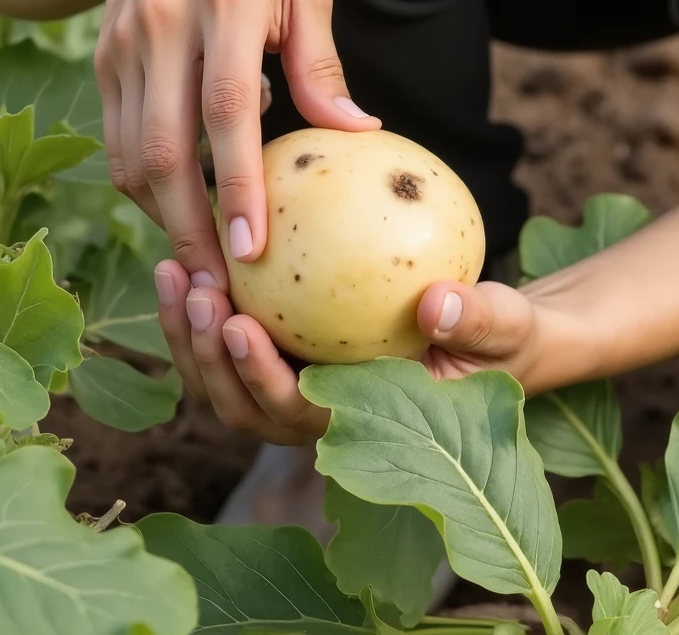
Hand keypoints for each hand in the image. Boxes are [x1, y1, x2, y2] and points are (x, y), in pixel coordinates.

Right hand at [90, 0, 378, 288]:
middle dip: (191, 228)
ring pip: (131, 155)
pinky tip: (179, 213)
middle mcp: (166, 22)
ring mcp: (125, 44)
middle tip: (225, 291)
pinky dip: (144, 189)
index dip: (240, 182)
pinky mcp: (102, 60)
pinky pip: (116, 142)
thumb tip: (358, 134)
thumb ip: (321, 63)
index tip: (257, 246)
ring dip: (165, 219)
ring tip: (207, 265)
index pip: (227, 106)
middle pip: (166, 146)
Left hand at [153, 262, 562, 443]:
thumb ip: (477, 319)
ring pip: (221, 379)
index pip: (295, 414)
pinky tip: (191, 252)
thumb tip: (437, 303)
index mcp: (360, 426)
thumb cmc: (501, 340)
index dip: (259, 379)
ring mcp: (295, 389)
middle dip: (207, 356)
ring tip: (174, 273)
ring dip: (190, 335)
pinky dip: (203, 308)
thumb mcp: (504, 327)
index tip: (238, 325)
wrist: (490, 338)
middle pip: (240, 405)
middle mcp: (316, 417)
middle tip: (198, 291)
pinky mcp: (286, 354)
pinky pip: (232, 338)